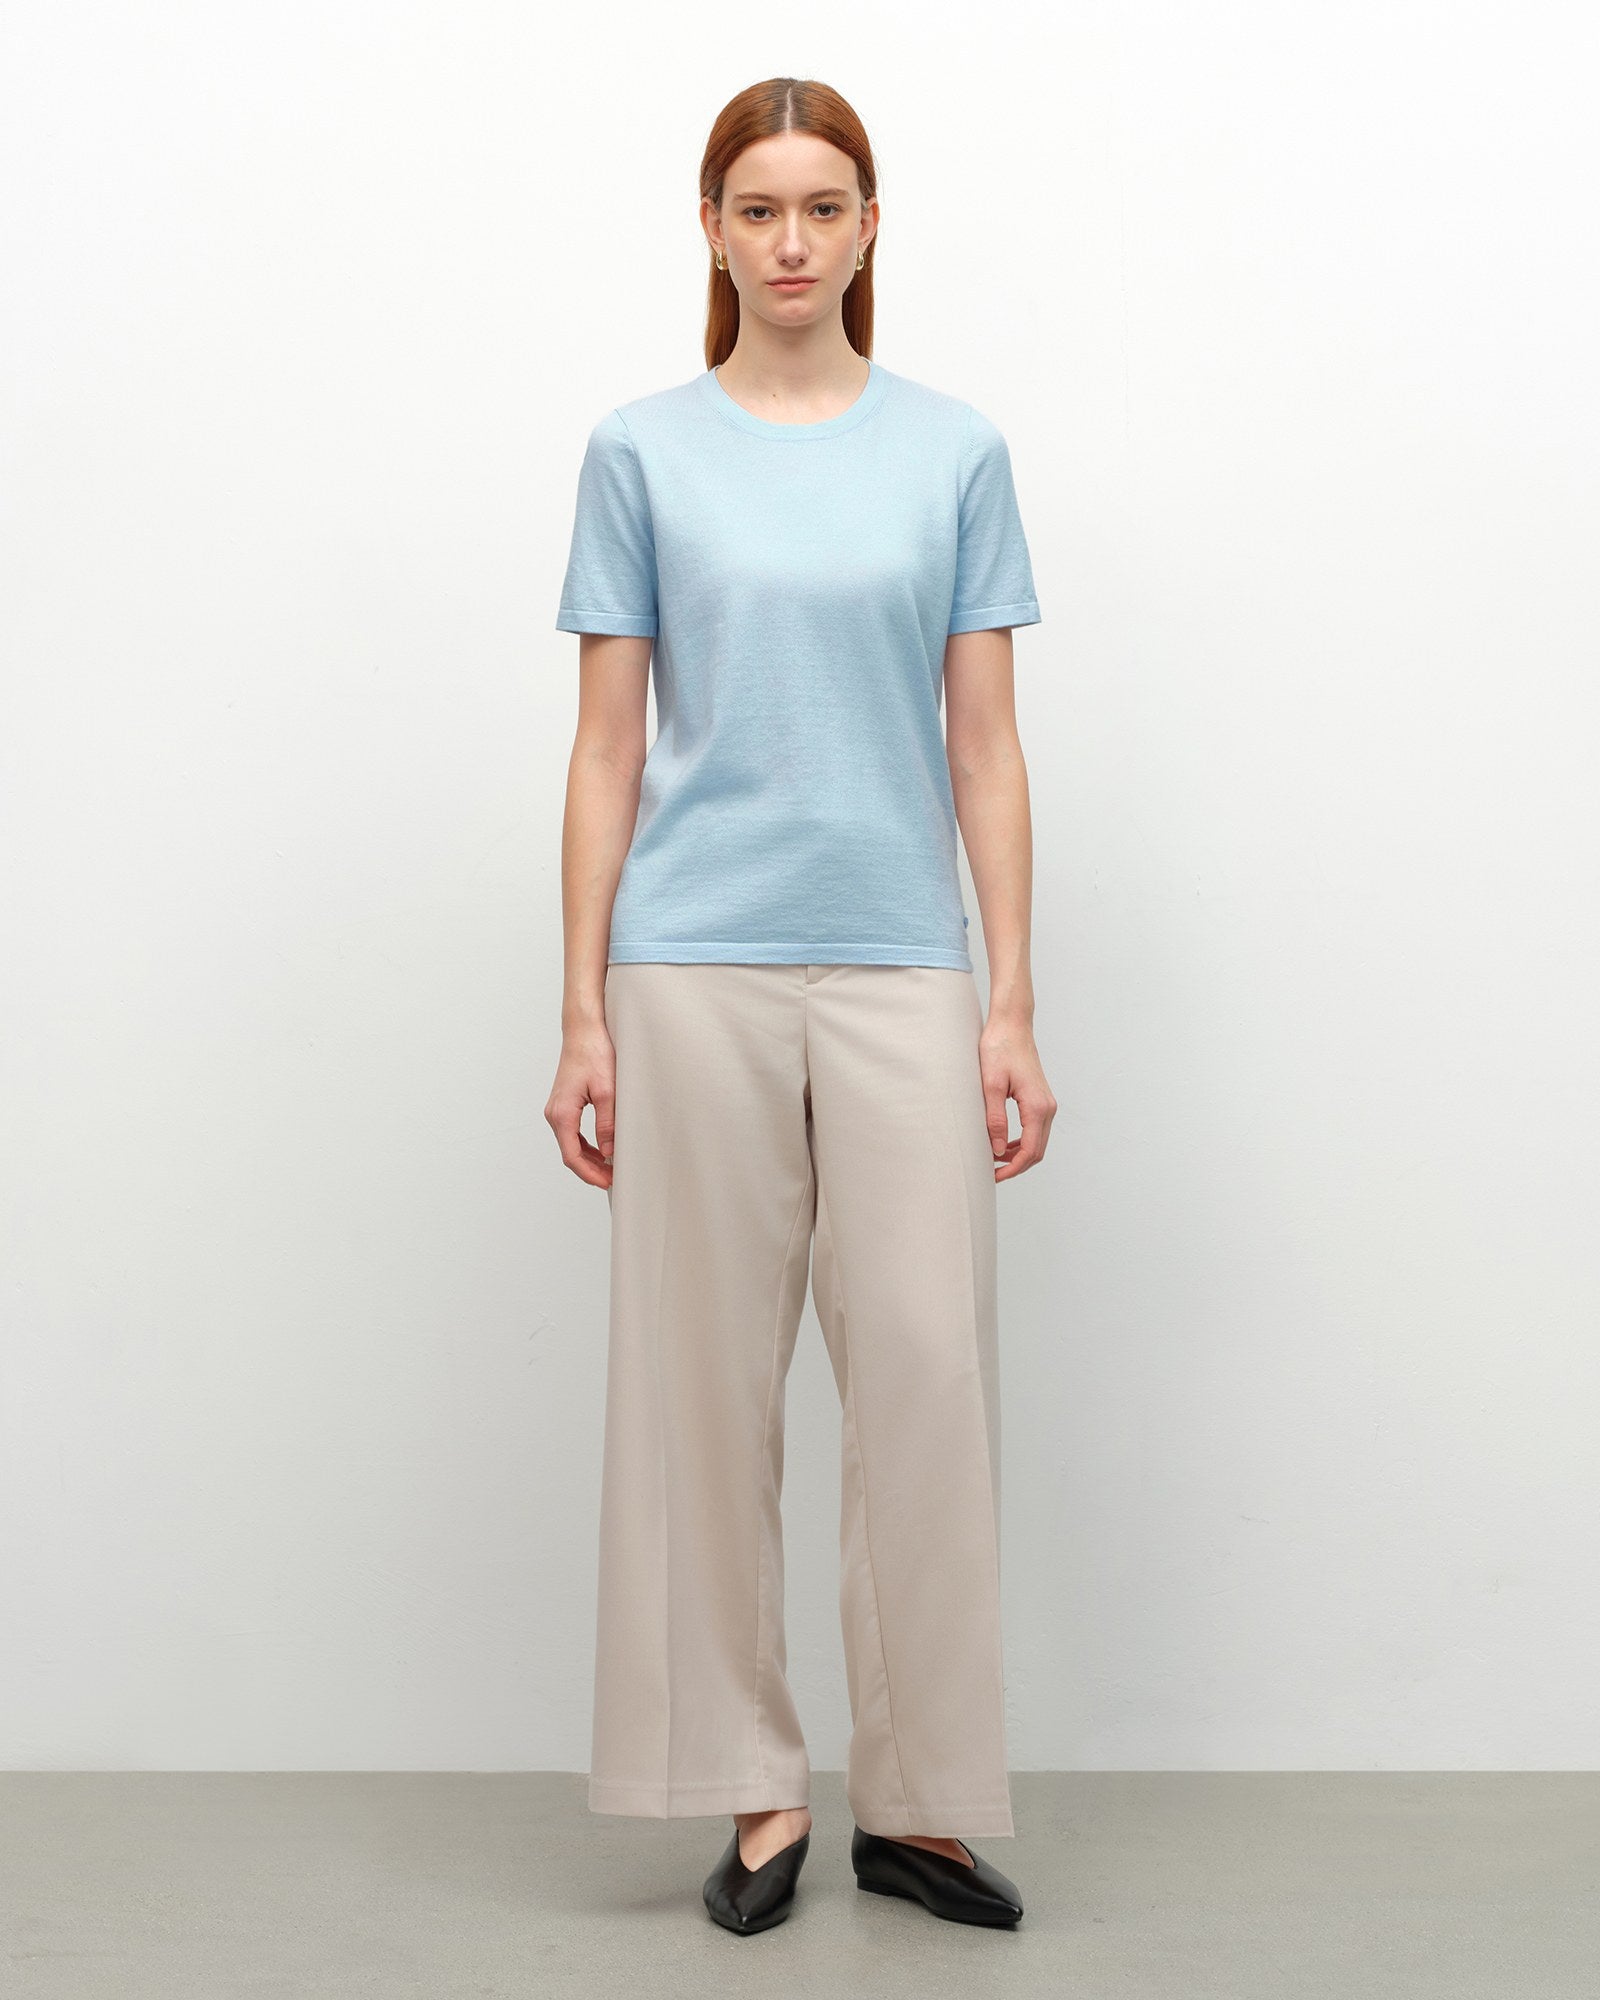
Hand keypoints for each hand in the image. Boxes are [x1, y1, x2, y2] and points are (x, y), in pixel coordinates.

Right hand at [545, 1021, 615, 1188]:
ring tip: (610, 1168)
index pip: (572, 1156)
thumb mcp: (607, 1091)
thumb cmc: (594, 1054)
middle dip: (591, 1170)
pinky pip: (572, 1133)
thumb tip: (609, 1151)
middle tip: (613, 1178)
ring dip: (589, 1159)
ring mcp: (557, 1109)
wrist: (584, 1030)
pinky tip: (602, 1150)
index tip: (607, 1182)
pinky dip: (586, 1145)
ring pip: (570, 1144)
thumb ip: (607, 1124)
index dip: (589, 1174)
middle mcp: (554, 1113)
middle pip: (569, 1153)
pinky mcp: (564, 1104)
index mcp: (562, 1113)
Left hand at [979, 1014, 1056, 1180]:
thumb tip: (997, 1150)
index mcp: (1037, 1106)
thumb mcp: (990, 1085)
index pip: (1030, 1151)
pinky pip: (1035, 1129)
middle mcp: (1047, 1107)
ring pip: (1037, 1142)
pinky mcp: (1040, 1099)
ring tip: (993, 1160)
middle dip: (1015, 1166)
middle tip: (991, 1173)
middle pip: (1037, 1151)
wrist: (1011, 1025)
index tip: (993, 1176)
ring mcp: (1046, 1103)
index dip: (1012, 1168)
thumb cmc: (999, 1048)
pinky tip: (1002, 1143)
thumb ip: (995, 1120)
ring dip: (1018, 1155)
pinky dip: (1021, 1142)